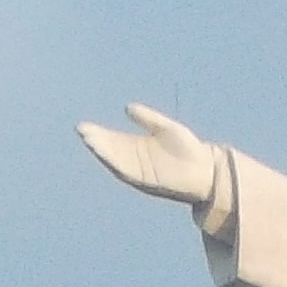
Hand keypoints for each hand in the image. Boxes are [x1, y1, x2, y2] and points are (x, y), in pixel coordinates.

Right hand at [76, 102, 219, 205]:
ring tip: (89, 139)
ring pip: (115, 161)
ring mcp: (139, 171)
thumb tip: (128, 107)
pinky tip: (106, 153)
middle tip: (82, 130)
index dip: (99, 134)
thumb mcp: (166, 128)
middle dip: (96, 141)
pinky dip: (115, 163)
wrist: (205, 169)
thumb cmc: (188, 149)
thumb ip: (147, 119)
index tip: (84, 126)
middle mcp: (135, 160)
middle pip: (110, 151)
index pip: (113, 140)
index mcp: (138, 147)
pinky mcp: (145, 179)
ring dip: (102, 152)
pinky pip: (126, 171)